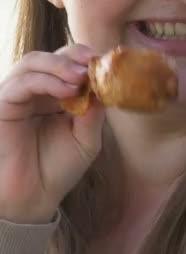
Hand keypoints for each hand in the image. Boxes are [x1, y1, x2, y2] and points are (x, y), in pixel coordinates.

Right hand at [0, 44, 104, 223]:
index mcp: (59, 96)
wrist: (34, 197)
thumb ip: (93, 114)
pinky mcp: (3, 104)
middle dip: (75, 56)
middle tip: (93, 64)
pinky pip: (21, 82)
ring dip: (60, 64)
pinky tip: (67, 90)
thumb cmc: (59, 169)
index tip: (108, 62)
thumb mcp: (87, 140)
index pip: (72, 64)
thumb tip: (103, 89)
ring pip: (34, 62)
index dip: (88, 59)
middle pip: (54, 56)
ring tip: (81, 77)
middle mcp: (38, 91)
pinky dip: (45, 80)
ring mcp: (19, 96)